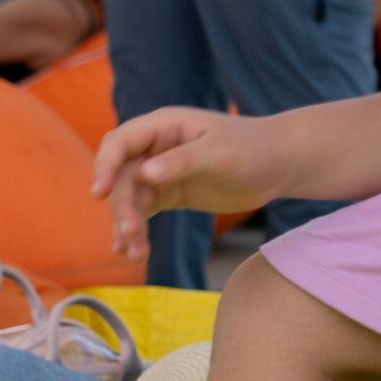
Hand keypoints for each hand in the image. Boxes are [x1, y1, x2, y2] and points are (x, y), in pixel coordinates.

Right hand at [91, 107, 292, 259]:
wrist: (281, 165)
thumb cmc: (254, 149)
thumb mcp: (220, 153)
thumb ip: (182, 161)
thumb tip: (144, 174)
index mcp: (162, 127)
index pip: (119, 143)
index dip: (104, 166)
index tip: (99, 194)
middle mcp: (154, 147)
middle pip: (121, 177)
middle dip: (121, 205)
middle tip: (130, 232)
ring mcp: (159, 172)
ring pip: (129, 199)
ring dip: (128, 224)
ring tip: (135, 253)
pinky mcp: (168, 193)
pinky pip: (143, 212)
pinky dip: (136, 231)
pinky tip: (133, 252)